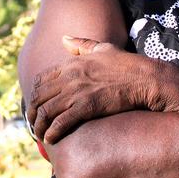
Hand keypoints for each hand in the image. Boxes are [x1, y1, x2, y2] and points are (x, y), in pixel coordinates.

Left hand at [27, 37, 178, 143]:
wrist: (145, 78)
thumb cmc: (127, 64)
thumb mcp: (103, 48)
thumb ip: (82, 44)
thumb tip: (64, 39)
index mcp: (72, 64)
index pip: (40, 80)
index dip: (35, 95)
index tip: (37, 106)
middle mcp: (70, 77)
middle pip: (39, 97)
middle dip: (33, 114)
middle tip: (35, 125)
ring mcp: (77, 92)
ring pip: (46, 111)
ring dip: (39, 126)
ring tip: (41, 135)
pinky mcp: (87, 106)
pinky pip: (61, 122)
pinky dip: (52, 132)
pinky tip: (51, 139)